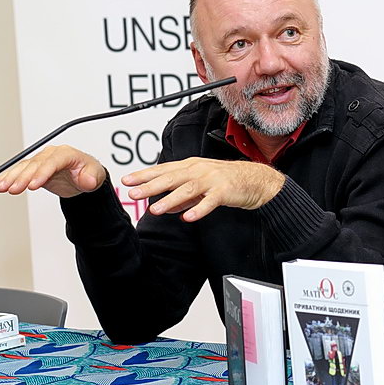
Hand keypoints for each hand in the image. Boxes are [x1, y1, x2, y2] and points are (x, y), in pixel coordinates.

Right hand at [0, 145, 105, 197]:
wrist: (84, 177)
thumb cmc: (89, 173)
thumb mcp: (96, 176)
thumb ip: (92, 178)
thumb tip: (87, 180)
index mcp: (67, 154)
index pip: (52, 162)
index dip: (42, 173)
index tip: (33, 185)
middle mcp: (51, 155)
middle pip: (34, 165)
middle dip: (22, 178)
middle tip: (12, 189)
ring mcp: (41, 161)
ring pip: (23, 168)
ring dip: (10, 178)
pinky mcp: (34, 169)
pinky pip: (18, 172)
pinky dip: (7, 178)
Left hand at [122, 157, 285, 221]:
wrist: (256, 181)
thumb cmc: (228, 181)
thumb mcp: (201, 187)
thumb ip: (182, 197)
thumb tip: (165, 205)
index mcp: (192, 166)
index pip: (163, 170)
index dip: (145, 175)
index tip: (127, 181)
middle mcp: (200, 170)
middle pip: (172, 177)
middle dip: (151, 186)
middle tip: (133, 193)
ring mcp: (213, 180)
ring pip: (188, 189)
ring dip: (170, 199)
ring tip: (156, 209)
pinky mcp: (225, 191)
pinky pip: (210, 202)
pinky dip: (199, 210)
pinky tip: (187, 218)